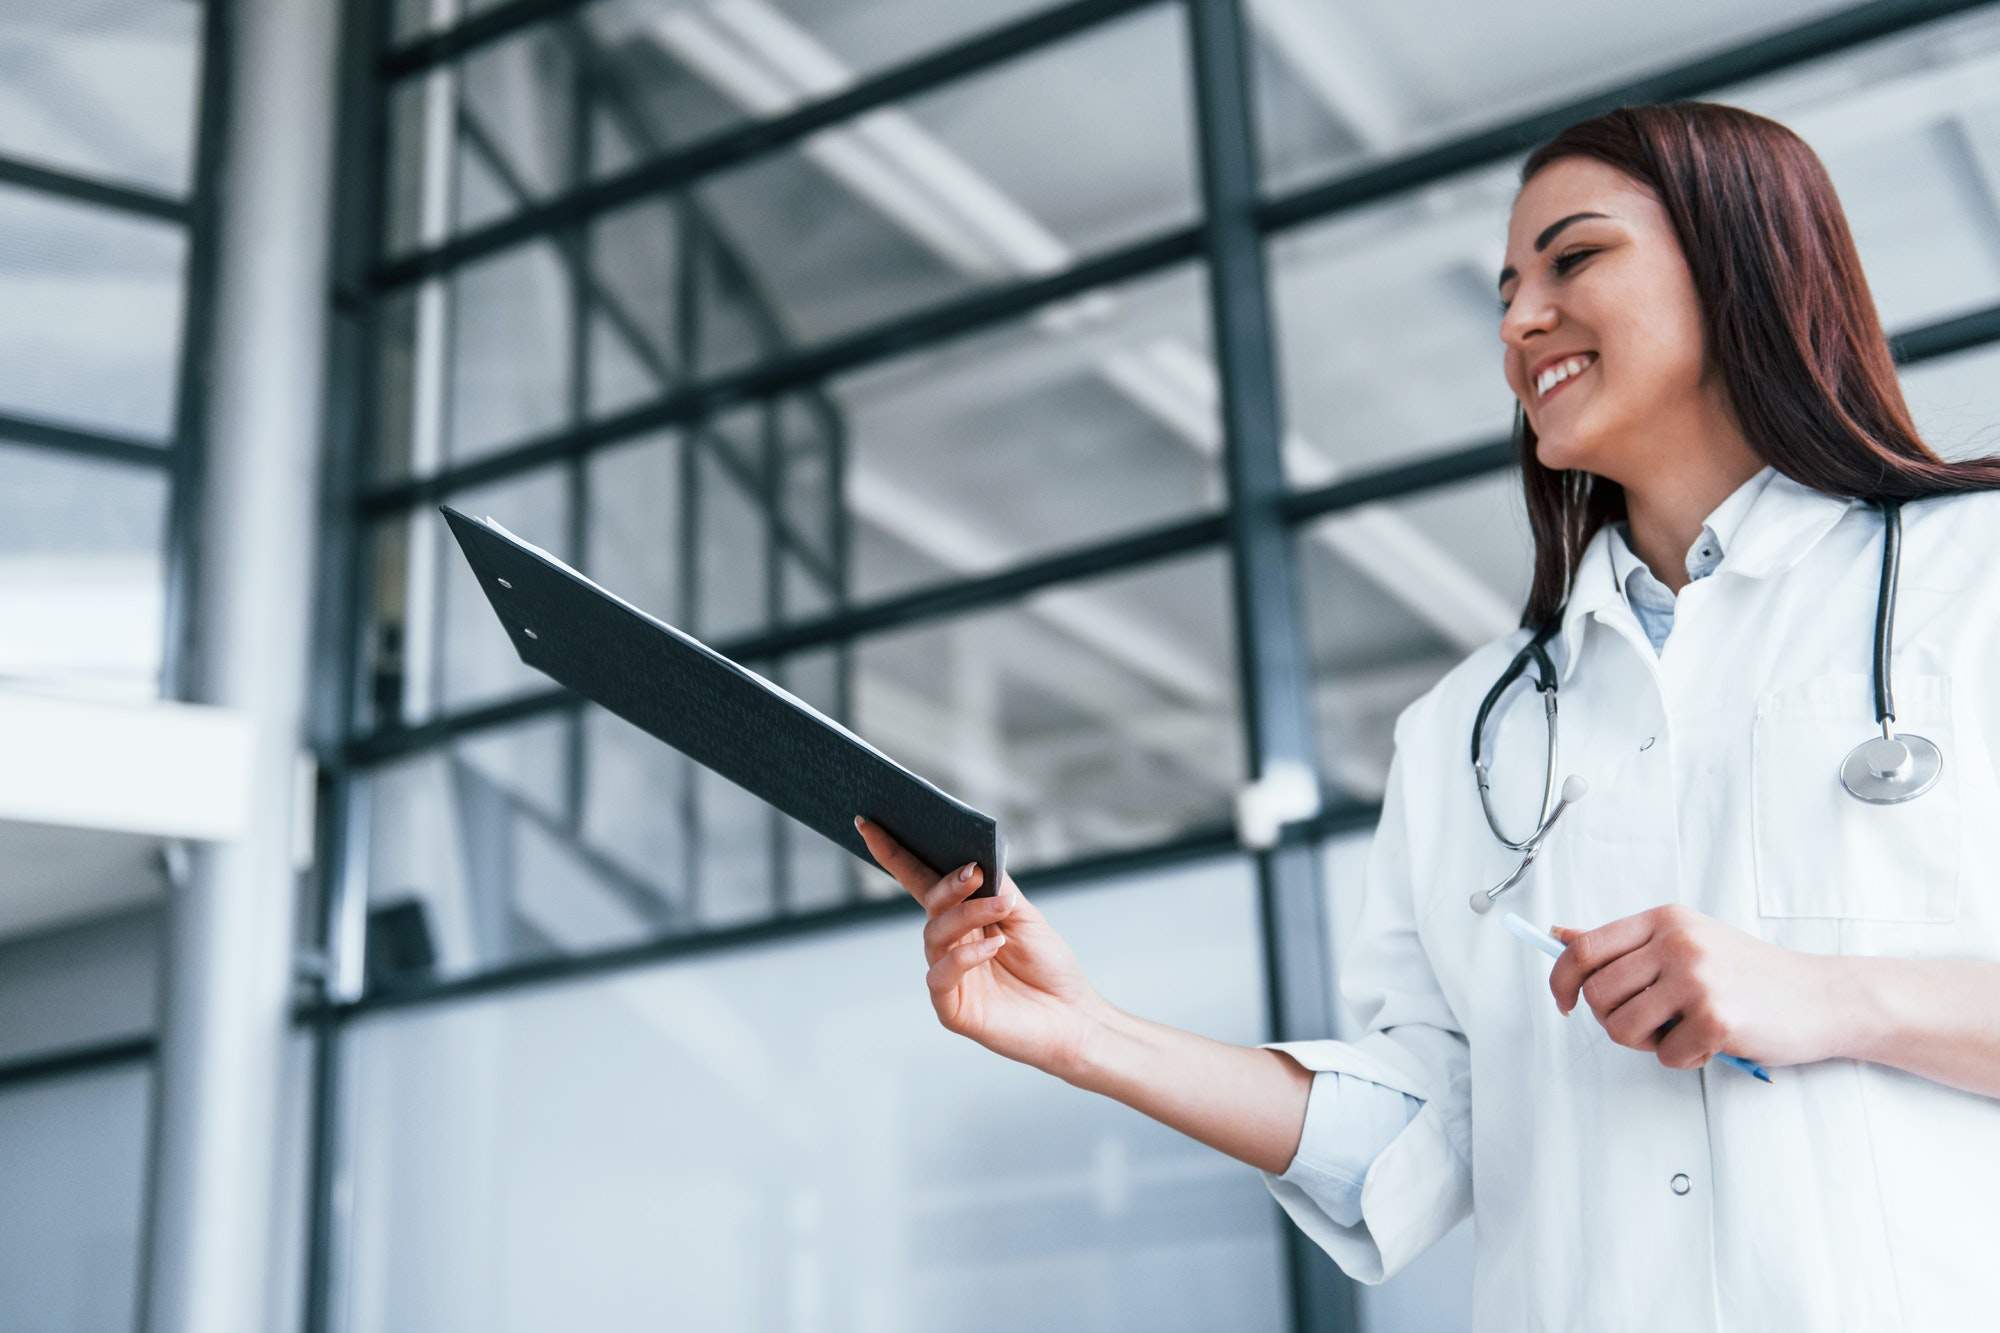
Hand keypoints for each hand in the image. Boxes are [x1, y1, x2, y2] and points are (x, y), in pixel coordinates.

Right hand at [855, 816, 1109, 1075]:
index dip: (893, 853)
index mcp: (962, 918)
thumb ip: (998, 888)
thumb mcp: (1026, 915)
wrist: (1074, 1017)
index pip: (921, 880)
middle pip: (929, 905)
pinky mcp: (952, 1008)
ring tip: (1002, 907)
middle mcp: (949, 944)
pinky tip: (992, 945)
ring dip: (967, 915)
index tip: (868, 822)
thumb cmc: (1049, 966)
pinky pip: (941, 976)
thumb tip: (974, 860)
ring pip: (935, 936)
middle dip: (948, 885)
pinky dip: (965, 956)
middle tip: (974, 871)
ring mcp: (948, 976)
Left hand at [1547, 904, 1842, 1068]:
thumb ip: (1624, 944)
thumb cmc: (1748, 974)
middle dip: (1612, 1022)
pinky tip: (1714, 1042)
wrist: (1822, 996)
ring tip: (1683, 1031)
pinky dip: (1684, 1059)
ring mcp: (1696, 978)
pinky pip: (1666, 1056)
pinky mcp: (1716, 1017)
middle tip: (1649, 1026)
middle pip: (1598, 995)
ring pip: (1622, 1029)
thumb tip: (1558, 935)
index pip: (1584, 950)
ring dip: (1647, 1044)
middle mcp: (1676, 942)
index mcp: (1663, 920)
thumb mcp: (1685, 941)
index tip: (1566, 1005)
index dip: (1562, 982)